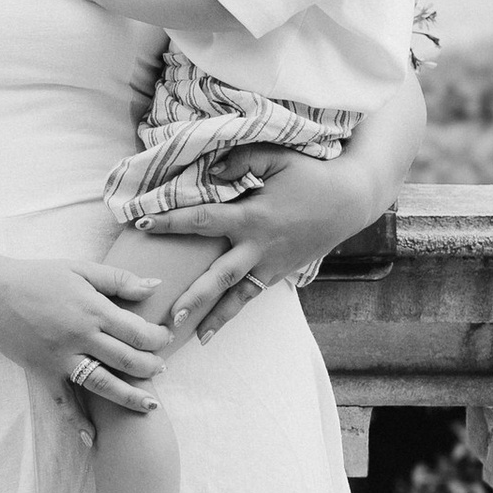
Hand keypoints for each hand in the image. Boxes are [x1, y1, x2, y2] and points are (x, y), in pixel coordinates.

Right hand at [0, 253, 169, 416]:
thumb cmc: (37, 277)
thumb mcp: (80, 269)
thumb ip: (118, 278)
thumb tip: (155, 286)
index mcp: (92, 309)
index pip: (137, 330)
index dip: (158, 338)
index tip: (166, 339)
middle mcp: (80, 337)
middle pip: (127, 360)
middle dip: (151, 368)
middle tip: (162, 370)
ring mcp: (61, 358)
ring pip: (103, 384)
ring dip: (130, 397)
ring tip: (150, 406)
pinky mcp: (43, 372)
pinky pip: (63, 402)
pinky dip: (77, 421)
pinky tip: (92, 437)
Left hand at [166, 150, 372, 341]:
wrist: (351, 201)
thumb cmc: (311, 174)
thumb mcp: (277, 156)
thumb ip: (241, 160)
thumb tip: (209, 170)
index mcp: (252, 217)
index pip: (203, 220)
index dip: (171, 221)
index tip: (141, 223)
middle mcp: (258, 246)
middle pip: (219, 276)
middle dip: (193, 296)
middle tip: (168, 316)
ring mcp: (270, 264)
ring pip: (237, 296)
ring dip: (214, 317)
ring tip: (191, 336)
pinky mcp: (279, 272)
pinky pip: (252, 295)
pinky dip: (233, 312)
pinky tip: (212, 330)